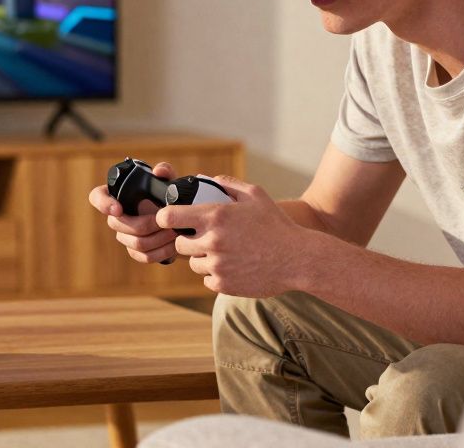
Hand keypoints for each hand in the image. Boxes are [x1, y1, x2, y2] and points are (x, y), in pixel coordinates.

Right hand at [88, 162, 179, 264]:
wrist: (181, 219)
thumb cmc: (169, 196)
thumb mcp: (169, 181)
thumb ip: (165, 171)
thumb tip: (159, 171)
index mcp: (119, 195)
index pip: (97, 196)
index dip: (103, 203)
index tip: (119, 209)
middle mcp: (117, 216)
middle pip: (118, 224)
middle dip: (144, 223)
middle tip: (164, 220)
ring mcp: (125, 235)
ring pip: (135, 242)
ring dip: (157, 238)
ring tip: (174, 231)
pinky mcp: (136, 251)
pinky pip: (144, 256)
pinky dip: (161, 251)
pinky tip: (174, 244)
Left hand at [159, 175, 316, 296]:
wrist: (297, 259)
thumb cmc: (276, 224)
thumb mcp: (255, 195)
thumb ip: (227, 184)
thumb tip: (205, 180)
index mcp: (216, 216)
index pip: (169, 217)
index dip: (165, 218)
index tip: (169, 219)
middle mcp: (212, 242)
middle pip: (179, 244)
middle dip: (188, 240)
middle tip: (205, 237)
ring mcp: (217, 265)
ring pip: (193, 263)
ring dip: (203, 258)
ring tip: (224, 252)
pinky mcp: (223, 285)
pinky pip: (207, 280)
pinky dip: (216, 275)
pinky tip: (233, 266)